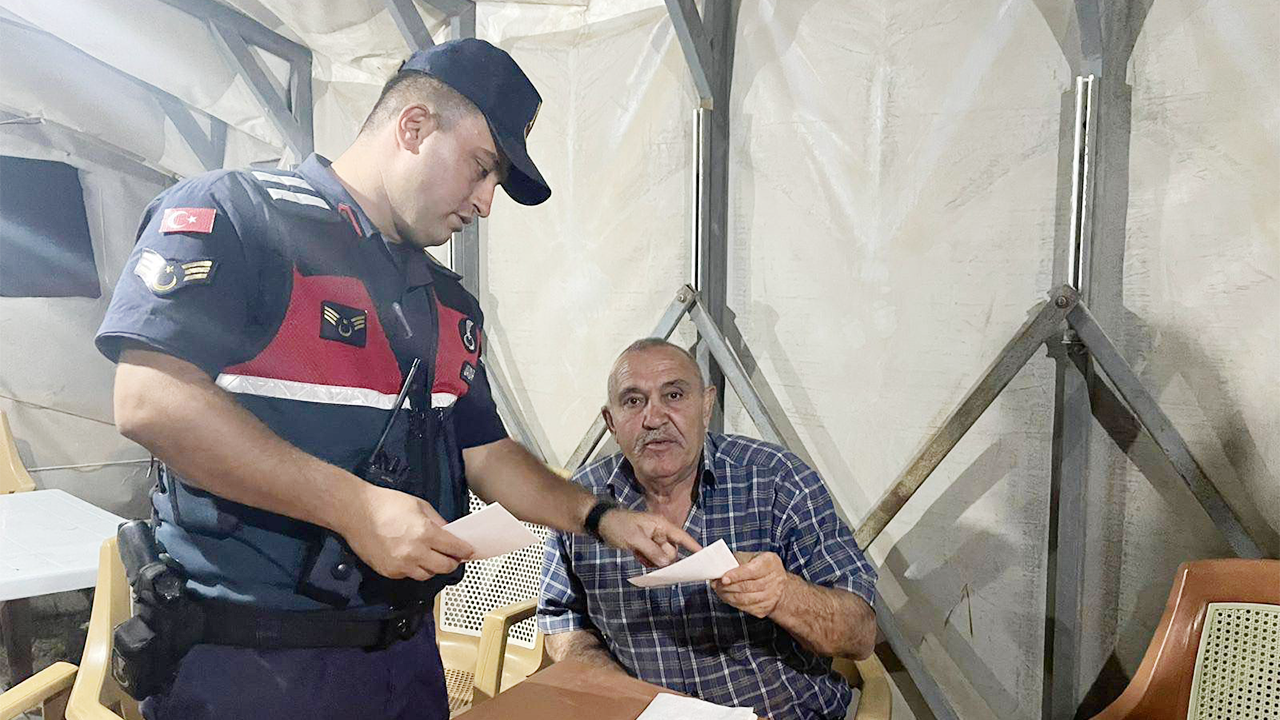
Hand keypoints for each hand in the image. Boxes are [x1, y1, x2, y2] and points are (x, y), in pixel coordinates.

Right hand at [338, 484, 474, 580]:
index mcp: (425, 533)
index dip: (465, 551)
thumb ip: (438, 522)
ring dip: (433, 567)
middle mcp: (414, 552)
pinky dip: (415, 569)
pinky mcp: (389, 571)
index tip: (470, 552)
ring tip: (432, 556)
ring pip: (428, 575)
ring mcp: (401, 565)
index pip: (454, 549)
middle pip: (445, 567)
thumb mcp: (419, 505)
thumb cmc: (386, 504)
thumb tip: (450, 533)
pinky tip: (412, 558)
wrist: (355, 512)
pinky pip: (409, 575)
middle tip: (454, 556)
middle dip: (452, 562)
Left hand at [596, 508, 701, 566]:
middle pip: (672, 551)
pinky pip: (654, 559)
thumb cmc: (618, 526)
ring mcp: (653, 540)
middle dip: (665, 559)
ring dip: (655, 562)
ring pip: (663, 557)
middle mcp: (660, 532)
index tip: (704, 555)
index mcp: (661, 525)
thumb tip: (667, 563)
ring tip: (642, 557)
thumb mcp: (635, 538)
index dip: (693, 546)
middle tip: (651, 559)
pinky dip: (649, 562)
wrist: (600, 524)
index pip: (681, 536)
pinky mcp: (645, 547)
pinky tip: (640, 560)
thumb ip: (652, 551)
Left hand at [712, 551, 789, 617]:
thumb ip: (738, 560)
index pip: (751, 571)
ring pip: (745, 599)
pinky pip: (746, 608)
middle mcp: (775, 580)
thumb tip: (719, 567)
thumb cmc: (761, 567)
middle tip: (715, 584)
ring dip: (728, 596)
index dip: (736, 575)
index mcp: (770, 562)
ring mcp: (772, 596)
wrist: (779, 584)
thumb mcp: (753, 557)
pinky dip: (734, 603)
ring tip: (719, 590)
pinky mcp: (766, 608)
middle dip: (727, 587)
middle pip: (747, 586)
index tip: (723, 578)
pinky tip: (727, 597)